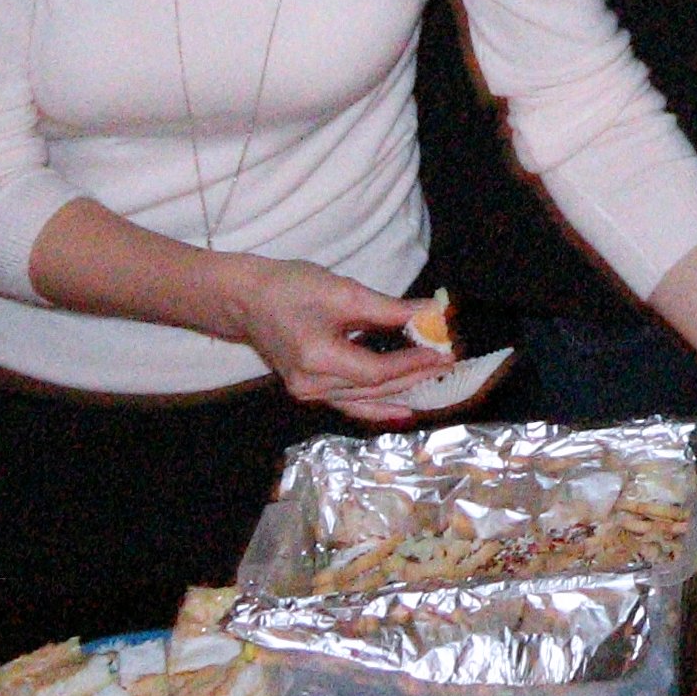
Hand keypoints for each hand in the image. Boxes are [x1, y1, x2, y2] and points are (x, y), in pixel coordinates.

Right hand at [226, 259, 445, 413]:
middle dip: (414, 378)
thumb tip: (433, 313)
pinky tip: (403, 408)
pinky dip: (376, 405)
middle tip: (450, 365)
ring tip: (435, 386)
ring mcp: (306, 392)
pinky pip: (349, 403)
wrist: (246, 298)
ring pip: (363, 401)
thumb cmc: (291, 288)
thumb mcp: (344, 292)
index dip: (413, 364)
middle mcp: (310, 385)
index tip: (445, 352)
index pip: (377, 372)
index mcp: (317, 359)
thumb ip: (390, 310)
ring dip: (401, 392)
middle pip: (373, 390)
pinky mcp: (308, 390)